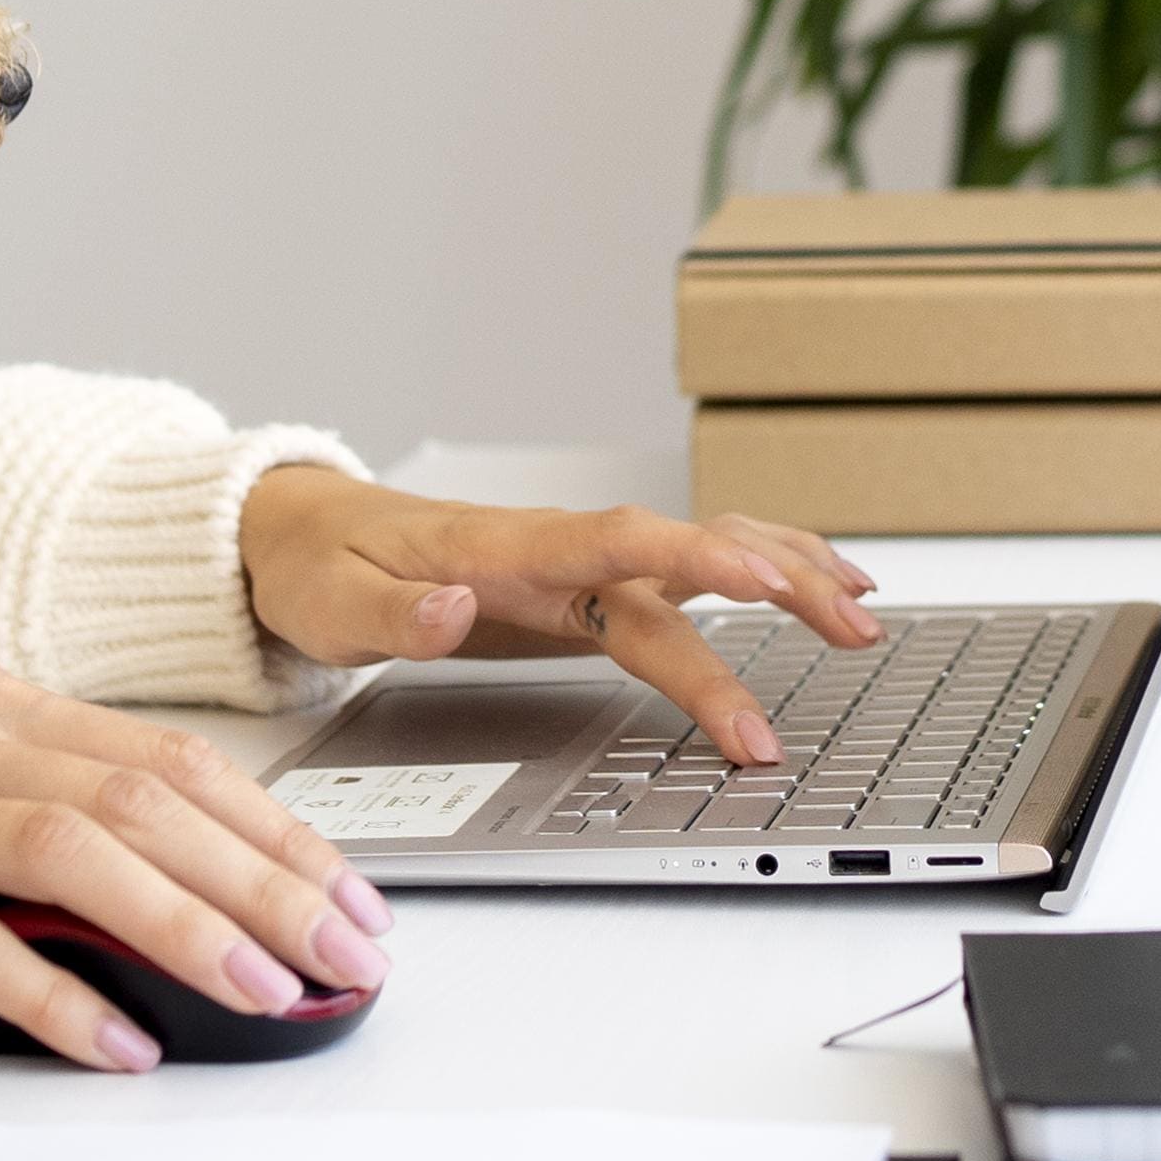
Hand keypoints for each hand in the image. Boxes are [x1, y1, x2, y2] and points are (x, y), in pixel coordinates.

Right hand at [0, 662, 394, 1069]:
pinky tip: (115, 1042)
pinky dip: (51, 995)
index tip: (351, 902)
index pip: (170, 760)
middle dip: (260, 884)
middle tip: (338, 956)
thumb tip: (217, 897)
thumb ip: (65, 819)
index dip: (274, 831)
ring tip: (257, 991)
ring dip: (179, 925)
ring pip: (66, 852)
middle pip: (140, 801)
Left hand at [236, 468, 882, 766]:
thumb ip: (390, 614)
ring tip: (861, 613)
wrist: (300, 530)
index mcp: (503, 549)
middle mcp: (556, 547)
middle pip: (683, 556)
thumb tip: (454, 611)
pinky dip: (759, 568)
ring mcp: (577, 564)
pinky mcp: (585, 586)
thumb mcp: (328, 604)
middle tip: (848, 629)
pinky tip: (813, 583)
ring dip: (786, 573)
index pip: (614, 542)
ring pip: (702, 551)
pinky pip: (687, 571)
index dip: (692, 556)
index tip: (760, 576)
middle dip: (774, 585)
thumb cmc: (315, 566)